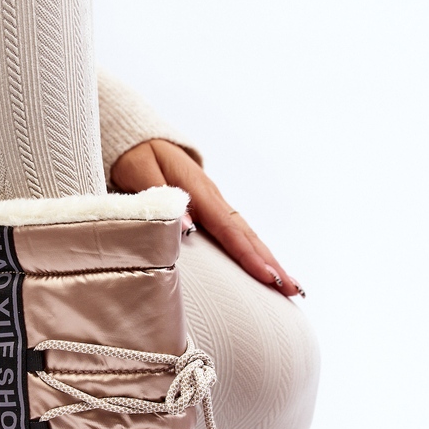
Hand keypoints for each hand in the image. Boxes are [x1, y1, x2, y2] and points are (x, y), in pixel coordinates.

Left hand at [110, 139, 303, 296]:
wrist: (138, 140)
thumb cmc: (136, 156)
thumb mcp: (140, 171)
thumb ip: (160, 196)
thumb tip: (187, 228)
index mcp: (198, 190)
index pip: (228, 227)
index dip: (247, 254)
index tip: (266, 276)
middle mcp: (213, 198)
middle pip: (247, 234)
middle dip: (270, 263)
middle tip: (293, 289)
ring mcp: (214, 204)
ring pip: (247, 235)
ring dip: (268, 260)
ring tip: (290, 286)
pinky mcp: (211, 210)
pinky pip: (236, 234)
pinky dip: (253, 252)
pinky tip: (265, 269)